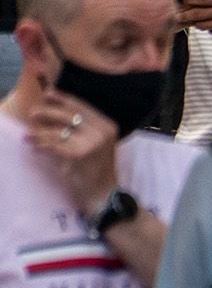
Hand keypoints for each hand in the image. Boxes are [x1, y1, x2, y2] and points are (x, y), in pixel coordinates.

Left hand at [25, 85, 124, 214]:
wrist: (103, 194)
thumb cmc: (95, 169)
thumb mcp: (95, 144)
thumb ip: (82, 129)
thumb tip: (55, 111)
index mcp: (107, 125)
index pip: (82, 106)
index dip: (63, 99)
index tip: (48, 93)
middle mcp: (102, 131)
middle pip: (70, 115)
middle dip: (49, 112)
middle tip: (33, 113)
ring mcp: (93, 143)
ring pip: (60, 131)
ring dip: (40, 132)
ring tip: (28, 134)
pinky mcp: (80, 155)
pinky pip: (55, 146)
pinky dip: (42, 144)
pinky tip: (33, 144)